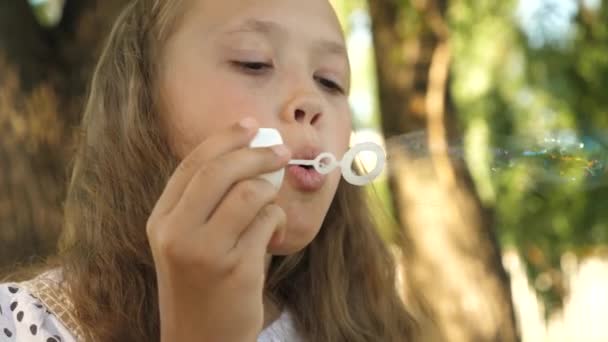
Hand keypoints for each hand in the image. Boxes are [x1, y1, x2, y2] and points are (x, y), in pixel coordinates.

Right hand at [146, 118, 290, 341]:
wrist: (201, 340)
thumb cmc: (201, 285)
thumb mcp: (188, 241)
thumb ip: (208, 201)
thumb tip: (252, 153)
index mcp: (161, 220)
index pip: (193, 164)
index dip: (226, 138)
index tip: (252, 126)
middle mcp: (176, 232)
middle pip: (221, 170)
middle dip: (257, 153)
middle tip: (282, 151)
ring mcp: (204, 251)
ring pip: (250, 193)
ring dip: (269, 195)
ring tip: (268, 213)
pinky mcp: (235, 269)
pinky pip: (267, 222)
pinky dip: (276, 223)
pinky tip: (271, 240)